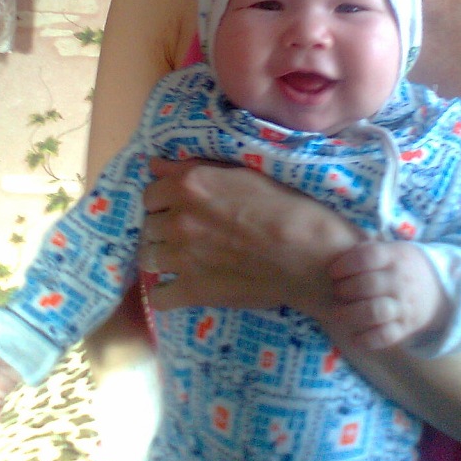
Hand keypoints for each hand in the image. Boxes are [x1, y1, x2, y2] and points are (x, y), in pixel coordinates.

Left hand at [141, 158, 362, 316]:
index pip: (150, 192)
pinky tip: (183, 286)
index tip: (182, 206)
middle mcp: (179, 218)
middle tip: (191, 233)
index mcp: (190, 185)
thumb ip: (196, 168)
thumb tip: (155, 164)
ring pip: (148, 257)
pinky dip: (167, 292)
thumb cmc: (288, 207)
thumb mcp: (245, 173)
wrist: (313, 257)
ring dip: (164, 257)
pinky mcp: (192, 290)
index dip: (166, 200)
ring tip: (187, 259)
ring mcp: (182, 256)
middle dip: (165, 227)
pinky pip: (157, 296)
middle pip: (148, 225)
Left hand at [329, 240, 449, 349]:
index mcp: (396, 257)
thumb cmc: (404, 266)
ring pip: (375, 312)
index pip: (368, 257)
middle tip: (336, 291)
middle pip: (368, 284)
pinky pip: (385, 336)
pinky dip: (367, 339)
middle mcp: (401, 280)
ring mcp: (404, 305)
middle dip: (345, 289)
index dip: (346, 264)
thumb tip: (337, 254)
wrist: (441, 290)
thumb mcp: (393, 250)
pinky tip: (354, 338)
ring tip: (337, 313)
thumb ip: (368, 250)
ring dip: (351, 314)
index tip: (333, 272)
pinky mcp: (406, 328)